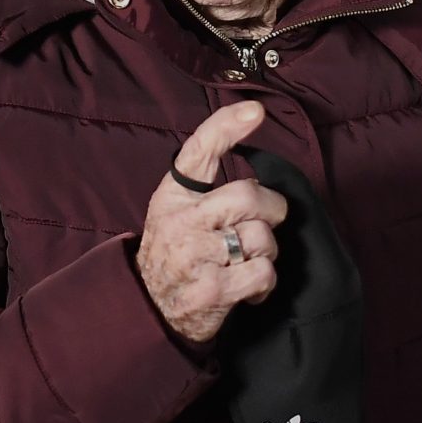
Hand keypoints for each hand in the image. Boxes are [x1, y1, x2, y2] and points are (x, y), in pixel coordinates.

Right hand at [139, 100, 286, 344]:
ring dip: (267, 251)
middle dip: (272, 209)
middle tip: (266, 223)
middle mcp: (180, 222)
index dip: (227, 126)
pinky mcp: (211, 291)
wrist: (149, 311)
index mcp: (173, 196)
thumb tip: (257, 173)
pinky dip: (264, 283)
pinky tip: (248, 288)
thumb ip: (209, 188)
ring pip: (260, 237)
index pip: (199, 151)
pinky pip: (263, 273)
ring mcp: (193, 258)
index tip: (255, 111)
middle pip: (248, 196)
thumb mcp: (177, 212)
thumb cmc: (175, 254)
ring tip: (248, 261)